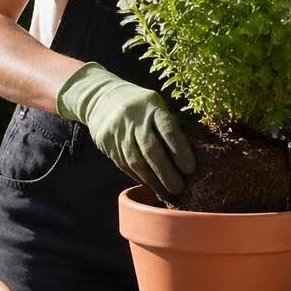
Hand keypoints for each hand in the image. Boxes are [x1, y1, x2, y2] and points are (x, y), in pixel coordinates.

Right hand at [56, 62, 195, 196]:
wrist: (101, 97)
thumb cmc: (140, 105)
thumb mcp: (155, 105)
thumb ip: (168, 125)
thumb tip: (187, 156)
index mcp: (151, 105)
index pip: (168, 129)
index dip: (180, 150)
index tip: (190, 169)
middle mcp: (133, 117)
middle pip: (151, 149)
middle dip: (166, 172)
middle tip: (179, 188)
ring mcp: (117, 130)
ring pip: (136, 162)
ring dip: (152, 181)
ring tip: (166, 193)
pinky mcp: (105, 142)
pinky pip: (124, 165)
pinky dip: (138, 177)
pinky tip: (149, 185)